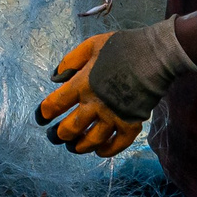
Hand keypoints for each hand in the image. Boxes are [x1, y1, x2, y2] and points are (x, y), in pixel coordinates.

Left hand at [36, 20, 195, 156]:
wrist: (155, 54)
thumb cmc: (122, 47)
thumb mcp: (90, 45)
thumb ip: (70, 61)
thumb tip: (55, 78)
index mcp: (82, 84)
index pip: (55, 104)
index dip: (44, 113)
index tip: (41, 118)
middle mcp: (96, 104)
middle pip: (71, 128)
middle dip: (59, 135)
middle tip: (55, 137)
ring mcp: (114, 115)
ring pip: (92, 140)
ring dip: (79, 146)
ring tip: (73, 147)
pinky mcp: (132, 122)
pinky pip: (118, 144)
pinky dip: (107, 150)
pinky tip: (99, 151)